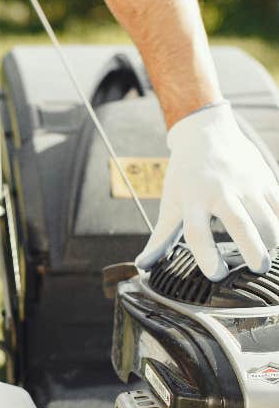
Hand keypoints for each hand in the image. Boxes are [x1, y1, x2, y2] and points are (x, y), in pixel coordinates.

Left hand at [136, 101, 278, 279]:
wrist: (206, 133)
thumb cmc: (185, 175)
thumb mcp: (171, 201)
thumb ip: (161, 236)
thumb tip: (142, 265)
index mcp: (192, 198)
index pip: (197, 231)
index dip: (206, 255)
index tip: (215, 274)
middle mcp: (220, 191)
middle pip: (240, 224)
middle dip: (252, 249)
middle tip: (257, 269)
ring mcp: (246, 184)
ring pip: (267, 218)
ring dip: (271, 241)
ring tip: (266, 257)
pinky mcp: (265, 179)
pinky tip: (277, 239)